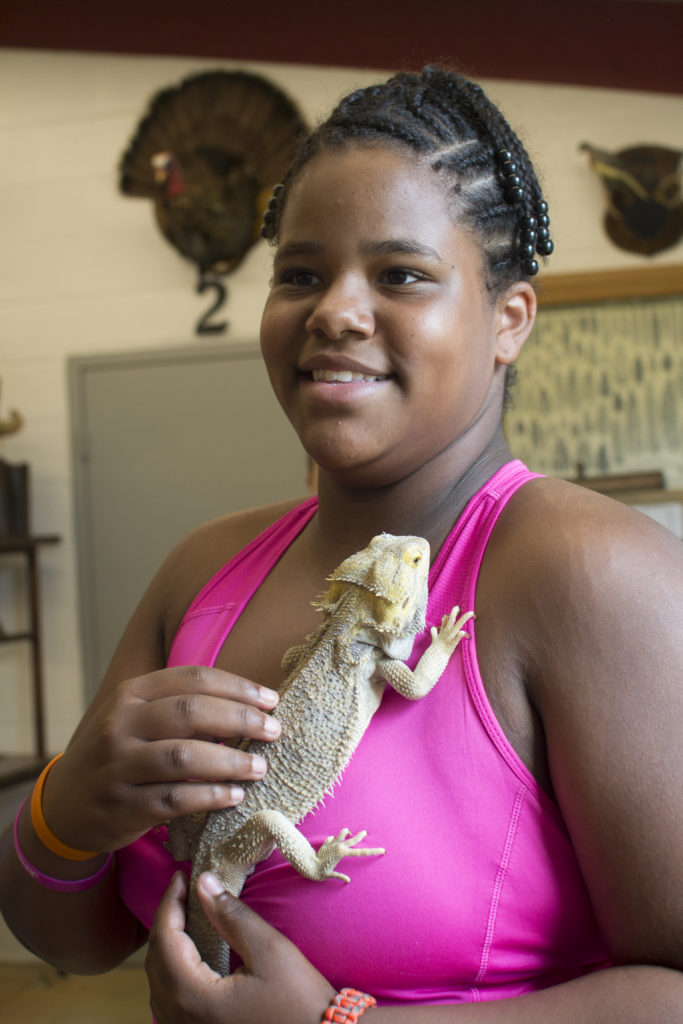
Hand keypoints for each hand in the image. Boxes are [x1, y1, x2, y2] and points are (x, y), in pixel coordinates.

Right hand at [40, 667, 281, 852]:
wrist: (65, 804)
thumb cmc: (119, 753)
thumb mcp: (137, 717)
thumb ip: (181, 707)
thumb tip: (248, 706)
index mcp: (130, 694)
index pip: (192, 679)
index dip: (237, 687)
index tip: (271, 700)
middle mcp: (120, 724)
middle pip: (190, 712)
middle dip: (240, 719)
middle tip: (274, 730)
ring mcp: (119, 766)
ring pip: (184, 757)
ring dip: (230, 762)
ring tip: (260, 767)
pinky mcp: (123, 806)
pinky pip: (175, 799)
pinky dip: (210, 796)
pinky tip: (235, 796)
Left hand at [146, 871, 335, 1023]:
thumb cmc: (299, 1001)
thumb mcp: (269, 951)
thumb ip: (232, 915)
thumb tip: (203, 882)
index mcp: (194, 998)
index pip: (165, 940)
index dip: (170, 903)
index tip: (181, 876)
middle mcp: (180, 1020)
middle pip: (156, 962)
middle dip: (167, 922)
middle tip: (185, 892)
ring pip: (159, 983)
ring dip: (168, 947)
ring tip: (186, 916)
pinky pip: (170, 1002)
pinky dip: (174, 971)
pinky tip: (191, 954)